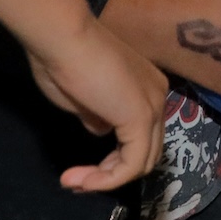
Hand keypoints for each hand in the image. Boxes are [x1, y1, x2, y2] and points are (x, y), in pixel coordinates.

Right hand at [24, 21, 170, 192]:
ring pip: (141, 161)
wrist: (63, 36)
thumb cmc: (63, 59)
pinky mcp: (141, 117)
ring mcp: (153, 105)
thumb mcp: (82, 98)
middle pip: (146, 150)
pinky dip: (107, 180)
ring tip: (73, 182)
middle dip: (110, 171)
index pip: (141, 135)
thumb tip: (102, 129)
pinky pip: (132, 164)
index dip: (112, 159)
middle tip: (75, 180)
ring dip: (106, 179)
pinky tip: (81, 181)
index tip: (78, 169)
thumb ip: (97, 115)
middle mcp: (157, 95)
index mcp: (146, 87)